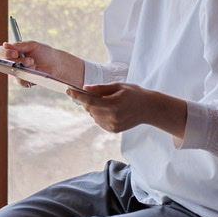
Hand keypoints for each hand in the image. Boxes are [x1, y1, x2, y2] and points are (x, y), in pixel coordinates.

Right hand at [0, 40, 83, 87]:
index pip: (1, 52)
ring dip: (24, 68)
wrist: (56, 63)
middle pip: (5, 63)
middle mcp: (13, 62)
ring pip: (14, 73)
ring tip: (34, 63)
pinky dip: (27, 76)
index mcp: (13, 51)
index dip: (4, 53)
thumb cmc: (44, 52)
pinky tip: (34, 72)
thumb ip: (20, 45)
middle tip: (29, 59)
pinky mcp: (25, 81)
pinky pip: (21, 81)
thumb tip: (5, 45)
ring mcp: (18, 72)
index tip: (15, 53)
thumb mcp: (33, 45)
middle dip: (17, 61)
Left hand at [68, 83, 186, 137]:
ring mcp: (113, 125)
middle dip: (87, 100)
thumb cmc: (134, 94)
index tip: (68, 90)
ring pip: (93, 115)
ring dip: (93, 108)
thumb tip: (85, 88)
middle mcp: (113, 117)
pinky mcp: (113, 130)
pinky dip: (99, 114)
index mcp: (114, 104)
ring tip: (107, 101)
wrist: (149, 109)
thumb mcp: (119, 86)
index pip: (90, 101)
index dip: (77, 96)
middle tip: (93, 93)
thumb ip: (101, 88)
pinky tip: (110, 109)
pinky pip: (99, 121)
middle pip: (90, 109)